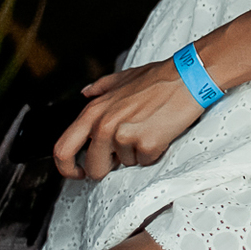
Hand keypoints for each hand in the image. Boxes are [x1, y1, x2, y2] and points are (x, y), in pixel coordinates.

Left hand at [52, 59, 206, 180]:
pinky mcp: (147, 144)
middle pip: (93, 168)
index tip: (78, 172)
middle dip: (107, 168)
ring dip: (136, 153)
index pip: (62, 149)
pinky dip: (154, 152)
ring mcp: (125, 136)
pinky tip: (161, 132)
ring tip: (149, 129)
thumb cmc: (159, 78)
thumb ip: (100, 87)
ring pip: (125, 164)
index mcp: (94, 111)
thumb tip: (85, 92)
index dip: (66, 168)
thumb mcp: (123, 78)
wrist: (188, 77)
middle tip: (122, 156)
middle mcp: (104, 125)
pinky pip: (146, 161)